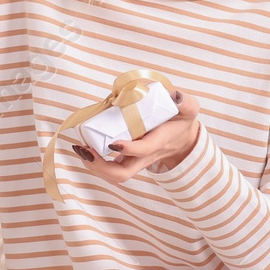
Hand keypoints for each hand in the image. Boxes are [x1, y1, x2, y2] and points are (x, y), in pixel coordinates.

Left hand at [71, 90, 199, 183]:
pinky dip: (95, 161)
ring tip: (81, 149)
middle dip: (101, 166)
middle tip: (85, 150)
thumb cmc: (182, 121)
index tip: (113, 142)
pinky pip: (111, 168)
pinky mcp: (128, 159)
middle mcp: (146, 156)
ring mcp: (136, 161)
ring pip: (115, 174)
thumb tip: (173, 95)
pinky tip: (84, 147)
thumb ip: (184, 102)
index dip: (128, 148)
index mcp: (159, 142)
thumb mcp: (189, 109)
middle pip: (123, 173)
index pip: (143, 150)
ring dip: (94, 166)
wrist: (183, 139)